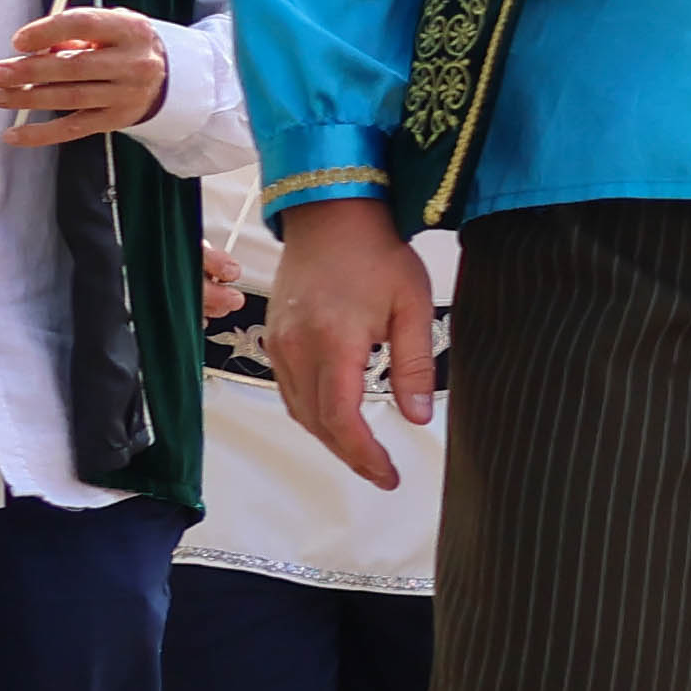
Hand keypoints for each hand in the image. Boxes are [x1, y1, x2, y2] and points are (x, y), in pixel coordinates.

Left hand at [0, 9, 163, 149]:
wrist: (165, 72)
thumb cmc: (121, 44)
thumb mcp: (108, 27)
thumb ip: (73, 34)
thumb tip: (30, 51)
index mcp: (130, 30)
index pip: (85, 25)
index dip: (48, 32)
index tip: (18, 41)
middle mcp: (134, 63)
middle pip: (75, 67)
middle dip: (29, 71)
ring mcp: (128, 94)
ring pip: (71, 98)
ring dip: (28, 98)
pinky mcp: (117, 119)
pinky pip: (74, 129)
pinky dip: (41, 134)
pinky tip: (13, 134)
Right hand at [269, 201, 440, 494]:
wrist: (330, 215)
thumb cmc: (377, 255)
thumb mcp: (412, 305)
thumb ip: (414, 363)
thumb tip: (417, 418)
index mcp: (333, 343)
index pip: (340, 418)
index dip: (363, 454)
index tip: (387, 475)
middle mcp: (297, 349)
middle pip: (316, 421)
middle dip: (348, 453)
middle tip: (380, 472)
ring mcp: (279, 343)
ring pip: (297, 408)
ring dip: (327, 435)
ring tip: (361, 451)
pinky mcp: (274, 337)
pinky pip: (287, 388)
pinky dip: (310, 411)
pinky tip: (334, 416)